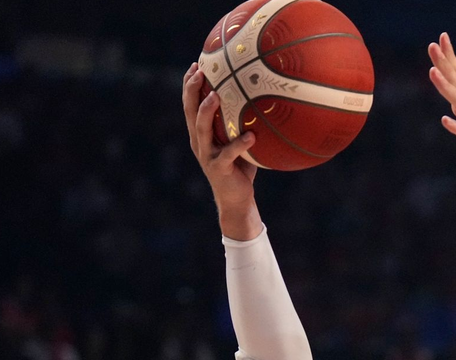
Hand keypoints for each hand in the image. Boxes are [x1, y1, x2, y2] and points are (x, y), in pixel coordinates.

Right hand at [182, 62, 258, 224]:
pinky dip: (239, 144)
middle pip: (190, 111)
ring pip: (201, 128)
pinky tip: (251, 136)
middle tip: (200, 71)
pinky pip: (228, 154)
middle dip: (192, 90)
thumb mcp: (241, 142)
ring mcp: (206, 155)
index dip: (190, 85)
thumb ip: (244, 124)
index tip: (196, 65)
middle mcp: (199, 141)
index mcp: (202, 133)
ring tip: (217, 95)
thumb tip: (265, 101)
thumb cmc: (241, 167)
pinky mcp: (218, 168)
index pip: (190, 104)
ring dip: (207, 110)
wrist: (236, 199)